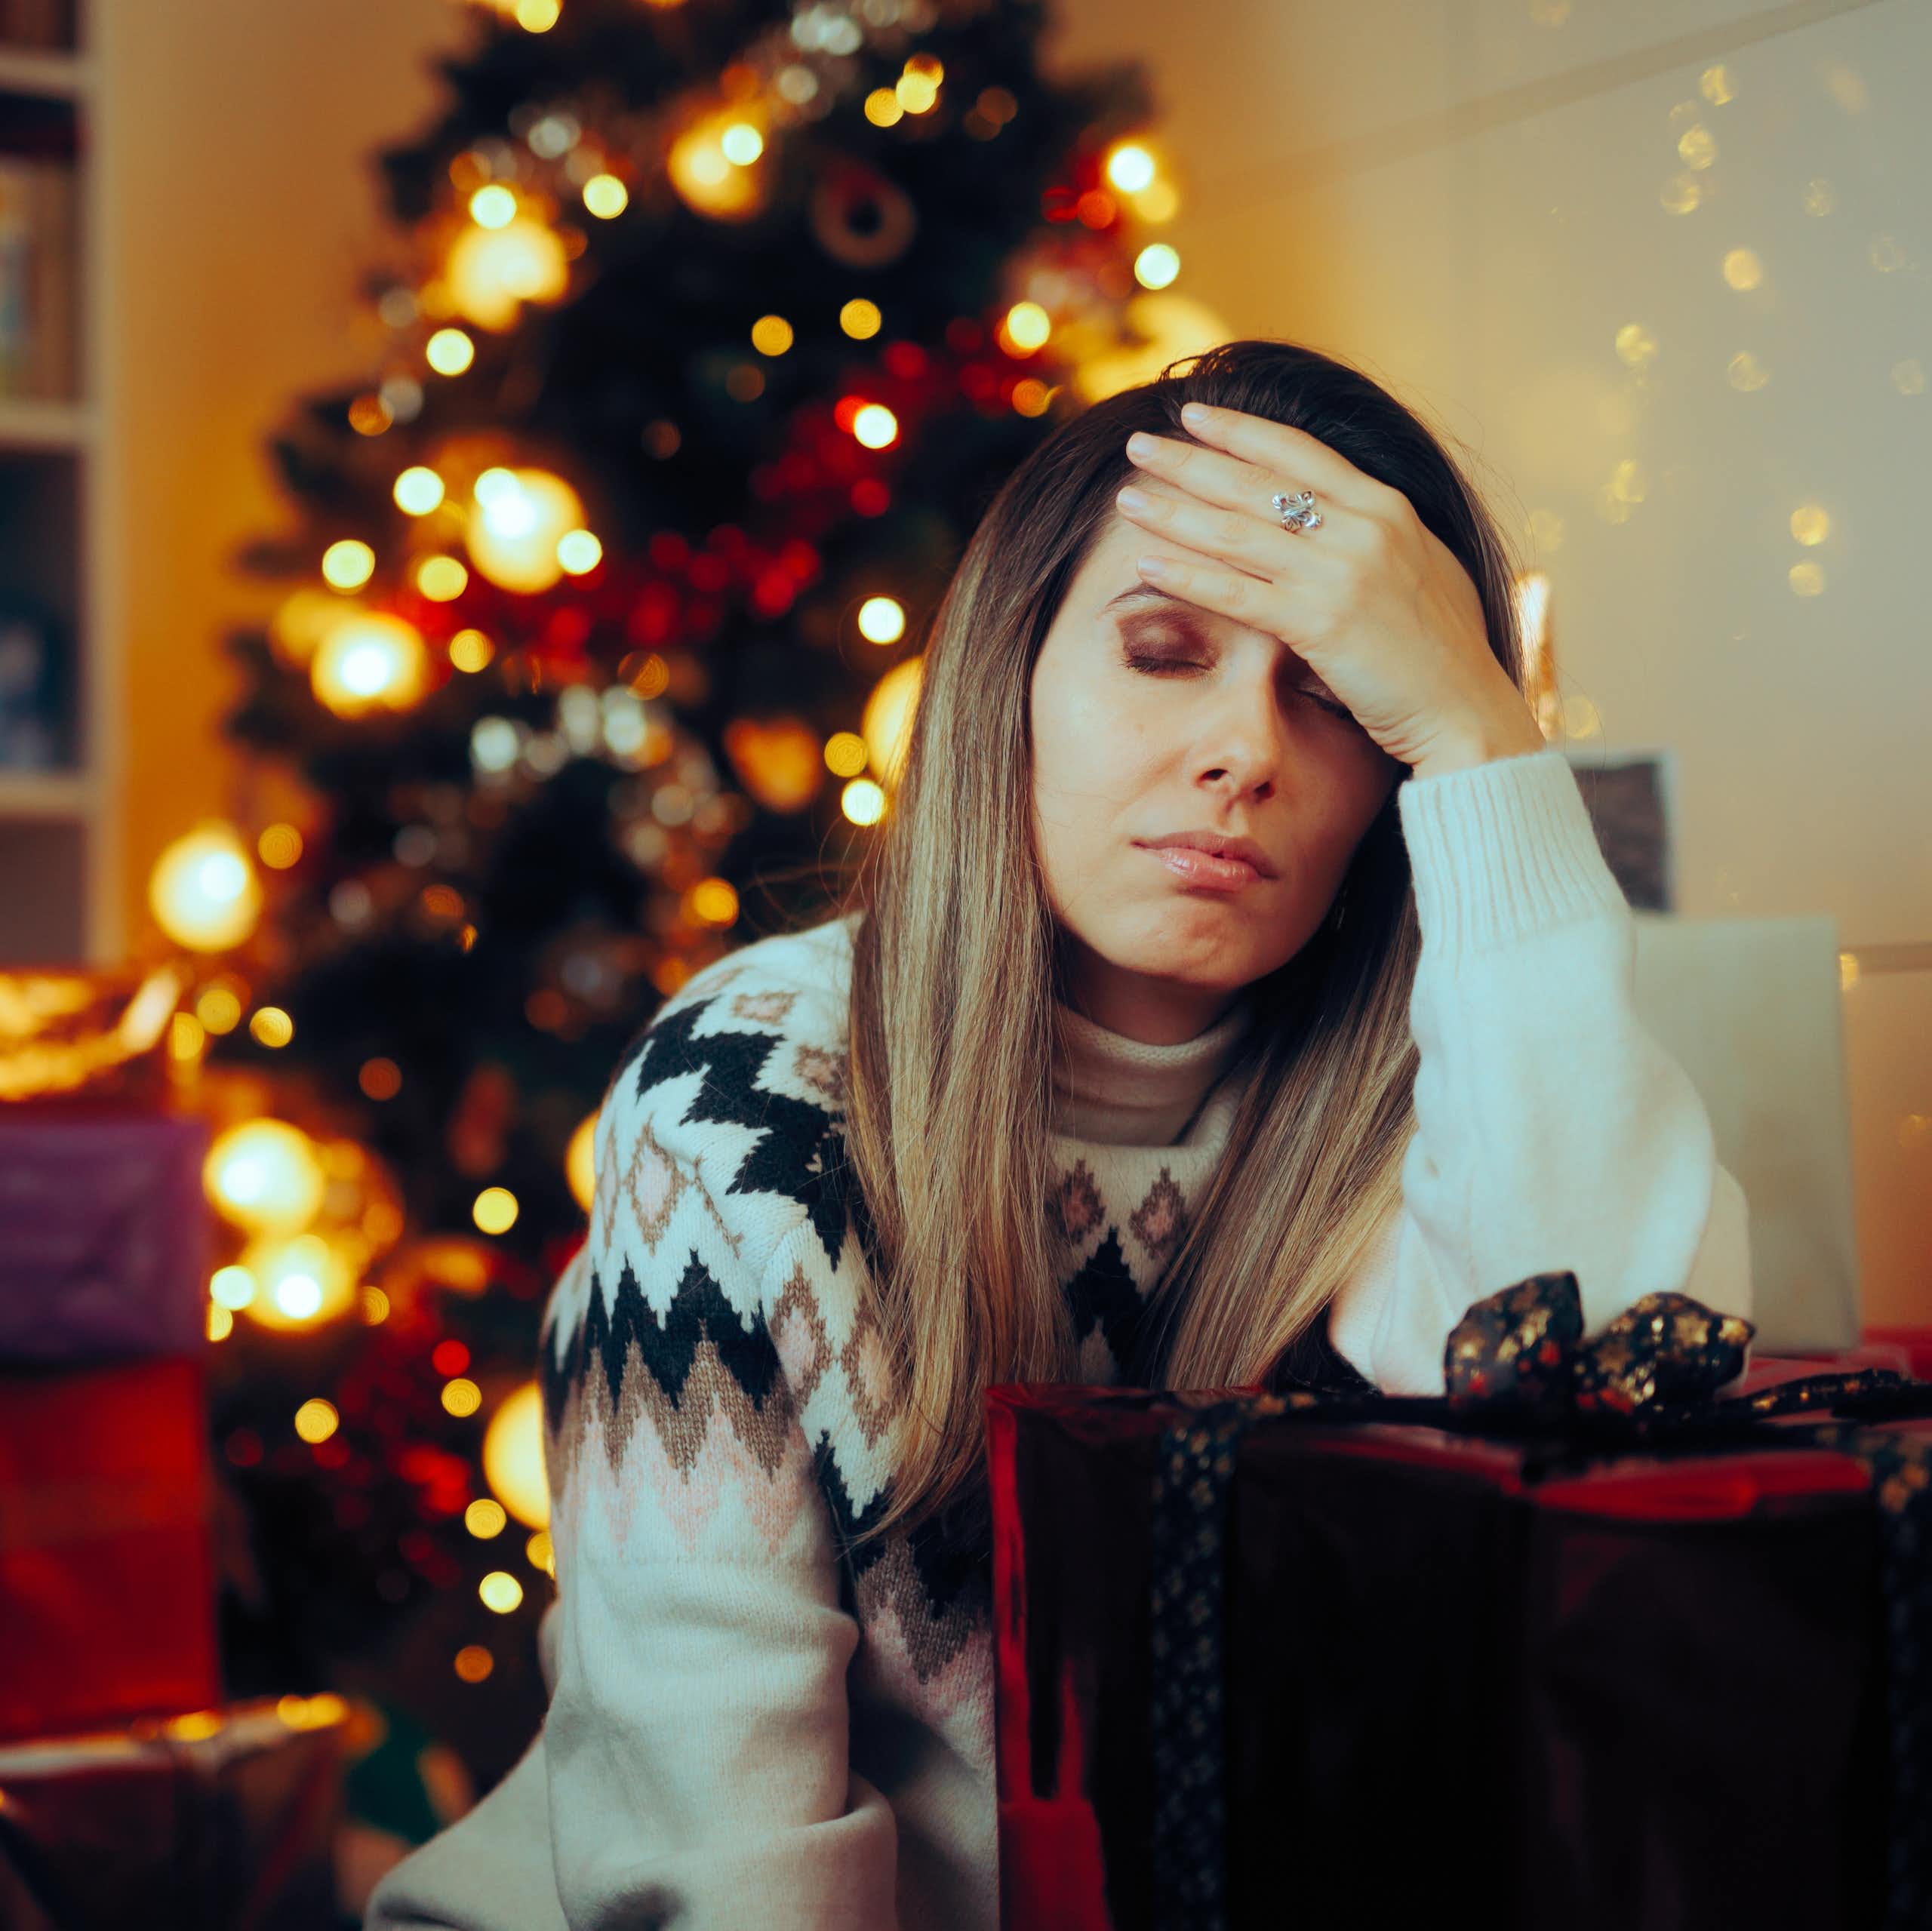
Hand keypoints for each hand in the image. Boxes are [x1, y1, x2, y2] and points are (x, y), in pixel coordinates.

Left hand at [1115, 401, 1544, 774]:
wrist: (1468, 711)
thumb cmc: (1445, 653)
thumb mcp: (1424, 569)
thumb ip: (1381, 537)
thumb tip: (1343, 520)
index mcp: (1387, 508)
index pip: (1299, 452)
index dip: (1240, 430)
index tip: (1193, 414)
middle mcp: (1364, 528)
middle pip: (1257, 483)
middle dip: (1190, 460)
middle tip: (1138, 444)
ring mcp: (1341, 574)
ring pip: (1239, 532)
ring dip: (1175, 511)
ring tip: (1127, 497)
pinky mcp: (1321, 623)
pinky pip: (1237, 593)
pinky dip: (1188, 576)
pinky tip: (1146, 562)